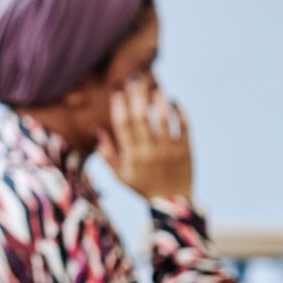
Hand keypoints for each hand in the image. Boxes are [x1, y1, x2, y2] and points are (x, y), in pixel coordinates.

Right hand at [97, 78, 192, 202]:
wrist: (172, 203)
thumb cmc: (142, 187)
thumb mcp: (120, 175)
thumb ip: (107, 154)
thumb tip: (97, 131)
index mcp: (132, 156)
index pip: (122, 125)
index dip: (119, 106)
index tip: (118, 90)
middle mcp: (149, 151)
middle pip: (141, 117)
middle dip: (137, 96)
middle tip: (135, 78)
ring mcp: (169, 150)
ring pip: (163, 119)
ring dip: (159, 101)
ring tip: (156, 87)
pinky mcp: (186, 150)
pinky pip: (183, 127)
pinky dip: (179, 112)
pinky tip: (175, 101)